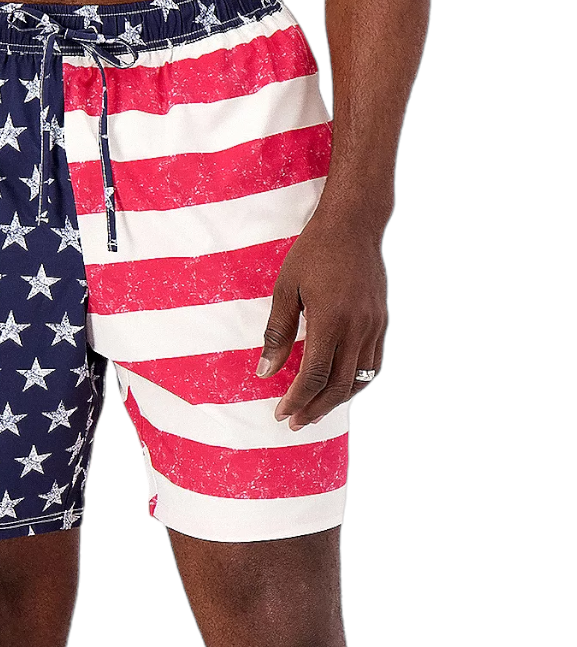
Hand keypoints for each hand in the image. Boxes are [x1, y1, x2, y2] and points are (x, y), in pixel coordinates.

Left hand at [255, 213, 387, 429]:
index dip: (296, 400)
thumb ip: (277, 334)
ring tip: (313, 412)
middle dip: (313, 409)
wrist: (355, 223)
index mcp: (330, 320)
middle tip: (293, 422)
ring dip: (335, 401)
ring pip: (358, 380)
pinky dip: (355, 384)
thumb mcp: (285, 289)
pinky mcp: (381, 322)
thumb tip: (265, 373)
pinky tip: (339, 389)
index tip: (280, 413)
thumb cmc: (314, 252)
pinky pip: (372, 365)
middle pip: (336, 386)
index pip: (313, 376)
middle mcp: (357, 327)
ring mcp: (373, 326)